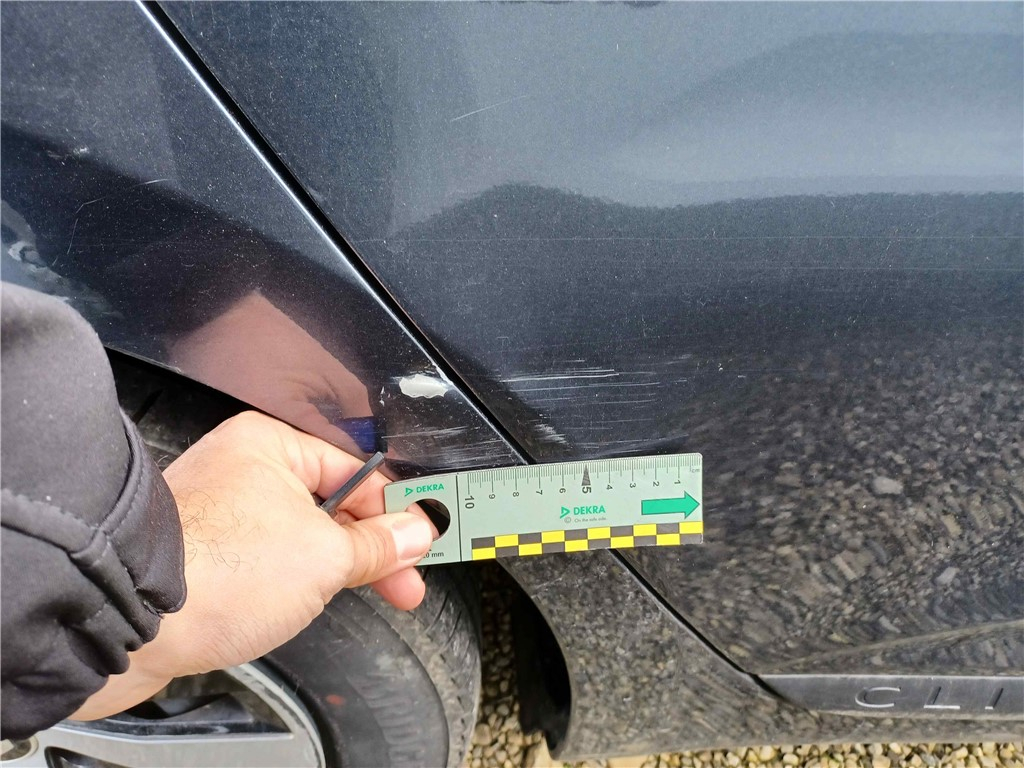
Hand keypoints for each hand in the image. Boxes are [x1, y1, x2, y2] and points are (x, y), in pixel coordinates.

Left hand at [73, 411, 432, 719]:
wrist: (129, 620)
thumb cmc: (212, 570)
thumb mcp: (324, 557)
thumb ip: (377, 545)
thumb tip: (413, 533)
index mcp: (271, 446)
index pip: (357, 474)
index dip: (394, 513)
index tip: (420, 543)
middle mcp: (241, 469)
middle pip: (329, 504)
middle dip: (366, 548)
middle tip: (400, 581)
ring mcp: (218, 512)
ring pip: (297, 535)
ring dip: (328, 567)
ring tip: (343, 595)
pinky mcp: (201, 553)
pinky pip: (263, 558)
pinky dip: (288, 580)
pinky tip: (294, 604)